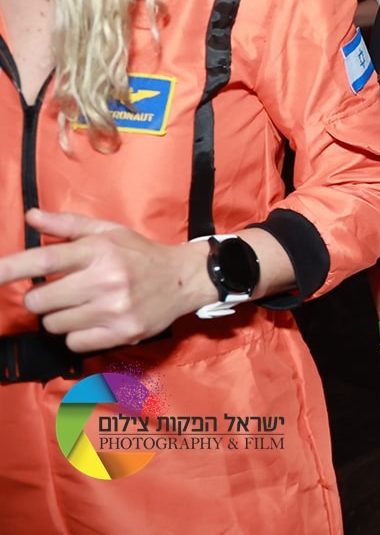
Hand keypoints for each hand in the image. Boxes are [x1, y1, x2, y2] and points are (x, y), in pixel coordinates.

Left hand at [0, 208, 210, 351]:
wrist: (184, 279)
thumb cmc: (140, 254)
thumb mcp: (108, 232)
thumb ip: (68, 225)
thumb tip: (30, 216)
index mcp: (99, 250)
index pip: (44, 259)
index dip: (10, 269)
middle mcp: (106, 279)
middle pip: (40, 300)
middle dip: (42, 297)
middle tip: (61, 291)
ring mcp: (114, 309)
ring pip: (53, 324)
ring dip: (60, 316)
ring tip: (83, 305)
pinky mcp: (121, 333)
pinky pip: (73, 342)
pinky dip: (77, 334)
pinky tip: (95, 320)